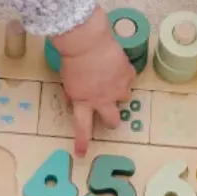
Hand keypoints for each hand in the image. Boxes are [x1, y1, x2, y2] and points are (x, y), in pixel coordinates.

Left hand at [50, 7, 135, 155]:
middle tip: (109, 112)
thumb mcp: (68, 80)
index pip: (82, 128)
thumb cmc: (72, 59)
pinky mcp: (128, 75)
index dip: (82, 142)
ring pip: (124, 97)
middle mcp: (102, 100)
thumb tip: (74, 97)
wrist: (87, 42)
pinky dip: (123, 73)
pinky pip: (128, 78)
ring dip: (118, 91)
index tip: (82, 153)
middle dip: (112, 119)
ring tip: (111, 78)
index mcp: (83, 102)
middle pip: (112, 120)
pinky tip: (116, 64)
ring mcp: (118, 88)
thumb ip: (73, 92)